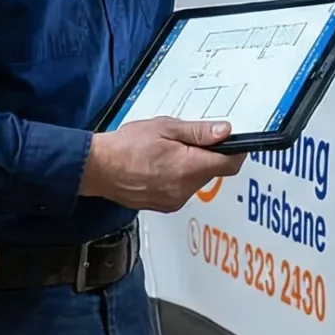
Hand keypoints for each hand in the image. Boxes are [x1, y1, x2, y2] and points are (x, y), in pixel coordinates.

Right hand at [81, 118, 243, 212]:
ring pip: (197, 181)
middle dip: (208, 155)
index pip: (229, 164)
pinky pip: (182, 190)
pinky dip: (179, 177)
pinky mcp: (164, 205)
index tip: (234, 141)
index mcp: (188, 168)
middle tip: (189, 140)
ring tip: (168, 152)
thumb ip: (198, 132)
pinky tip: (160, 166)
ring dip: (192, 167)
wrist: (98, 168)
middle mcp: (184, 189)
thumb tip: (224, 132)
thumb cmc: (126, 147)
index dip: (236, 151)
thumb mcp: (165, 128)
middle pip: (212, 172)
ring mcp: (174, 200)